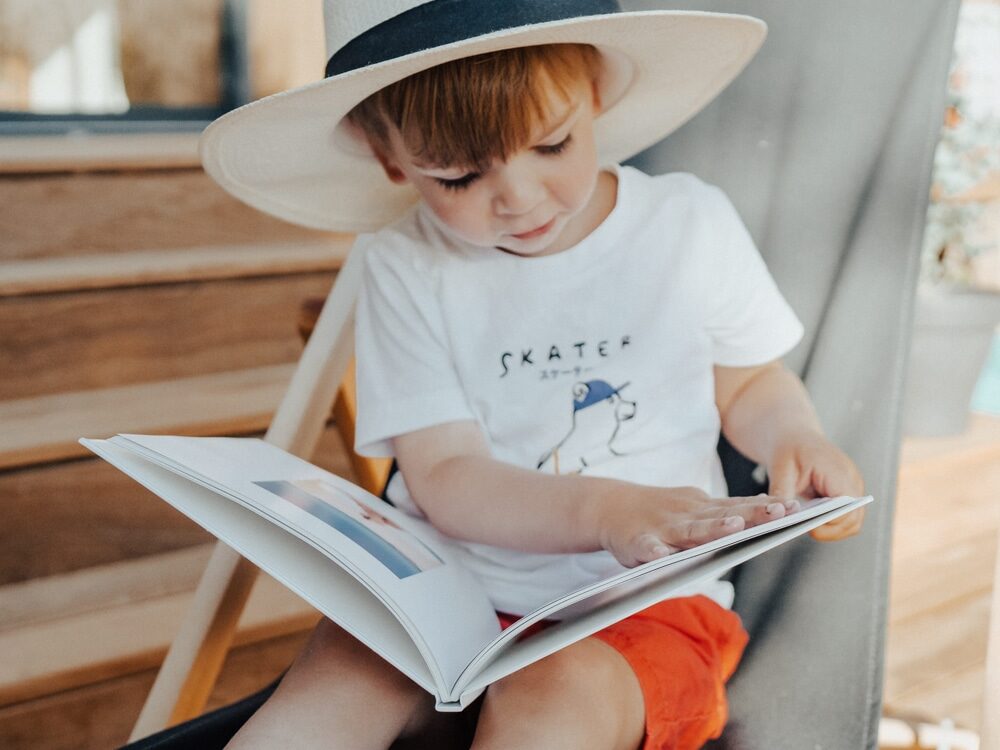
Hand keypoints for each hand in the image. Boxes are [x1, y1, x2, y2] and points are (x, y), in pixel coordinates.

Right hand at [597, 486, 799, 567]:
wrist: (608, 507)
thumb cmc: (659, 512)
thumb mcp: (693, 507)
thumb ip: (723, 513)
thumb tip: (765, 508)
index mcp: (702, 508)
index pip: (738, 507)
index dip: (764, 508)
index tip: (794, 507)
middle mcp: (687, 515)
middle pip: (723, 516)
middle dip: (752, 515)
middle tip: (779, 512)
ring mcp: (662, 527)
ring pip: (691, 530)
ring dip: (712, 529)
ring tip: (734, 529)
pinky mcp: (637, 542)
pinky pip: (647, 548)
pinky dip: (655, 551)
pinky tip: (663, 557)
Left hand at [767, 429, 865, 541]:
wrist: (794, 436)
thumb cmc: (788, 448)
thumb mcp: (780, 468)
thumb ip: (782, 494)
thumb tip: (780, 517)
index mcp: (839, 471)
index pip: (847, 507)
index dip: (831, 522)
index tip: (808, 528)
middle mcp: (852, 481)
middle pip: (853, 519)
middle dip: (830, 530)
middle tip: (802, 530)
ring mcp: (853, 488)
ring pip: (852, 522)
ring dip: (831, 529)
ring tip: (805, 526)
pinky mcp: (847, 494)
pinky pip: (845, 518)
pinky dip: (830, 524)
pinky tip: (810, 521)